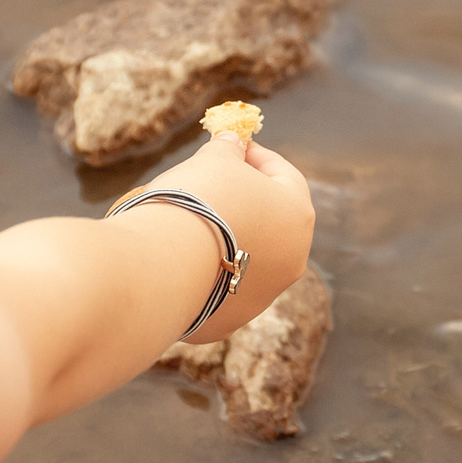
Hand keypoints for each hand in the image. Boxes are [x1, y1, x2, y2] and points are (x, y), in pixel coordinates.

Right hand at [156, 129, 314, 341]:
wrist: (164, 266)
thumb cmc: (198, 202)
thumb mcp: (215, 159)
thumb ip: (229, 148)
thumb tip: (233, 142)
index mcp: (298, 216)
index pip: (284, 176)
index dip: (257, 156)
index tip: (234, 145)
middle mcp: (291, 261)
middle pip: (269, 221)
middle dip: (244, 199)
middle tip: (213, 181)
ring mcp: (262, 296)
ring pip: (246, 258)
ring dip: (226, 238)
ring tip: (191, 221)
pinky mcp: (229, 320)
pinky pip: (218, 287)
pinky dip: (205, 270)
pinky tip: (180, 256)